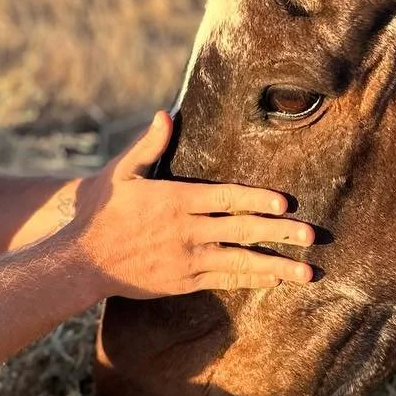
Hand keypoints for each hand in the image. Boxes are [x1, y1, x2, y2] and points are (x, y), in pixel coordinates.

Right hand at [67, 111, 314, 299]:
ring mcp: (188, 259)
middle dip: (280, 233)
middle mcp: (188, 231)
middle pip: (242, 230)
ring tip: (306, 271)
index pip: (225, 198)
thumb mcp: (121, 173)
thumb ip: (149, 145)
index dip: (257, 200)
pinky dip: (251, 280)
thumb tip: (166, 114)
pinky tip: (275, 280)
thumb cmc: (103, 213)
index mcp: (176, 200)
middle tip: (312, 235)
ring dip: (276, 266)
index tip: (284, 202)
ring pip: (241, 261)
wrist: (83, 260)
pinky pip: (225, 280)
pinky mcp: (184, 281)